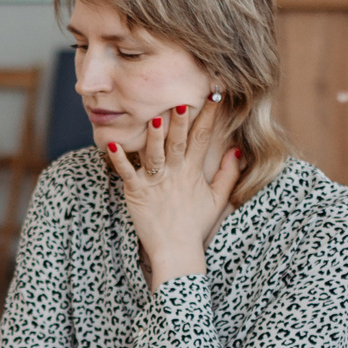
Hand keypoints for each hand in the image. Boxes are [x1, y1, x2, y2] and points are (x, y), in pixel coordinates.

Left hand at [103, 96, 238, 283]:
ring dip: (153, 137)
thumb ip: (228, 174)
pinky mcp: (136, 192)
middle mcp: (175, 174)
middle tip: (181, 102)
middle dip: (180, 122)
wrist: (177, 252)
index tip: (214, 96)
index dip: (208, 116)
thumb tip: (236, 150)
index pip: (203, 138)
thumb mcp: (218, 199)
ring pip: (154, 154)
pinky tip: (111, 145)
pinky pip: (127, 173)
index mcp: (193, 172)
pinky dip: (119, 160)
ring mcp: (155, 183)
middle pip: (179, 143)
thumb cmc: (195, 225)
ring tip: (153, 120)